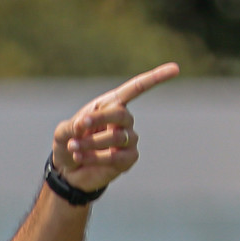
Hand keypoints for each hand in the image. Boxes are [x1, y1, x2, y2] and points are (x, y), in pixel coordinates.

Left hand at [50, 62, 178, 193]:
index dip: (155, 78)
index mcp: (112, 105)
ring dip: (90, 143)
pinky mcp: (129, 159)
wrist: (69, 172)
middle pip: (120, 114)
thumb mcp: (63, 132)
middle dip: (98, 119)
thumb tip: (83, 126)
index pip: (136, 88)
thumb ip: (71, 126)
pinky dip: (95, 157)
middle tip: (78, 127)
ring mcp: (129, 139)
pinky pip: (115, 156)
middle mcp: (124, 120)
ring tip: (73, 148)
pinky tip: (81, 157)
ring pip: (115, 137)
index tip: (176, 68)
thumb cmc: (69, 144)